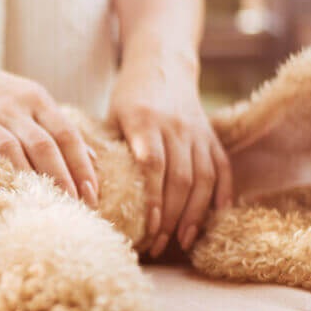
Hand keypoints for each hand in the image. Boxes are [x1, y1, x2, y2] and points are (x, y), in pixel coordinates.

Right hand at [0, 55, 98, 205]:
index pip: (66, 134)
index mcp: (36, 99)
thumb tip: (93, 160)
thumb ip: (59, 128)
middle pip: (43, 145)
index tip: (92, 193)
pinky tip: (4, 192)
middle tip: (74, 208)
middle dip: (61, 179)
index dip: (81, 166)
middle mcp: (13, 106)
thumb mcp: (30, 100)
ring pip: (12, 150)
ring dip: (30, 181)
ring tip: (43, 206)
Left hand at [109, 48, 231, 256]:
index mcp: (144, 121)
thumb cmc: (128, 96)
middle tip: (157, 245)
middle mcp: (175, 128)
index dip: (154, 199)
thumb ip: (104, 148)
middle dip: (171, 217)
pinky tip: (215, 218)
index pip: (152, 166)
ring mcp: (197, 132)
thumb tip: (88, 189)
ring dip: (195, 214)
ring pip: (203, 179)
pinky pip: (222, 169)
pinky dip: (222, 195)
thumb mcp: (110, 116)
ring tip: (183, 241)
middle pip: (180, 179)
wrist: (161, 65)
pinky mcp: (211, 136)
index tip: (148, 227)